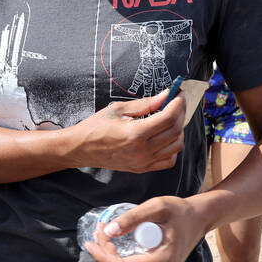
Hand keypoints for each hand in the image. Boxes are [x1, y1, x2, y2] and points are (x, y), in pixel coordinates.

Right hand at [66, 91, 185, 172]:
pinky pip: (168, 160)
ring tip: (170, 118)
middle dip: (180, 113)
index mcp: (135, 134)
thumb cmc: (96, 127)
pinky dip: (172, 148)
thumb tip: (165, 96)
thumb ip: (145, 103)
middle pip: (175, 131)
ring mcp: (143, 162)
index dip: (178, 103)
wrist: (81, 148)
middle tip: (176, 102)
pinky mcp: (142, 168)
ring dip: (178, 130)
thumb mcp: (118, 109)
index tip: (179, 94)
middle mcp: (142, 151)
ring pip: (176, 146)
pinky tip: (165, 137)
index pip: (168, 117)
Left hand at [80, 196, 208, 261]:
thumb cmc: (180, 210)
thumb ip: (132, 218)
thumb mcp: (157, 206)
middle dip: (104, 254)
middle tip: (99, 231)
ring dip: (110, 256)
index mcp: (163, 261)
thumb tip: (109, 231)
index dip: (103, 257)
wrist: (199, 217)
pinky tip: (114, 241)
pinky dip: (119, 257)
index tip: (90, 242)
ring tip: (104, 233)